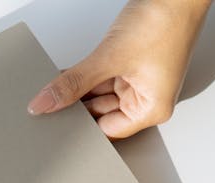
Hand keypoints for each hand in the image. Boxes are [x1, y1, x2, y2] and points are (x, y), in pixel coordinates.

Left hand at [27, 0, 210, 138]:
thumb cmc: (166, 20)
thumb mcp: (110, 57)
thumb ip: (76, 82)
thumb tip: (49, 102)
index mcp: (152, 109)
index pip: (108, 131)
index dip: (81, 130)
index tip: (56, 125)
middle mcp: (148, 99)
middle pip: (103, 114)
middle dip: (78, 109)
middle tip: (50, 105)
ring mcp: (140, 81)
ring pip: (100, 95)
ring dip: (79, 90)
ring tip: (54, 88)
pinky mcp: (133, 65)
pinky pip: (103, 78)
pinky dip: (86, 76)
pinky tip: (66, 75)